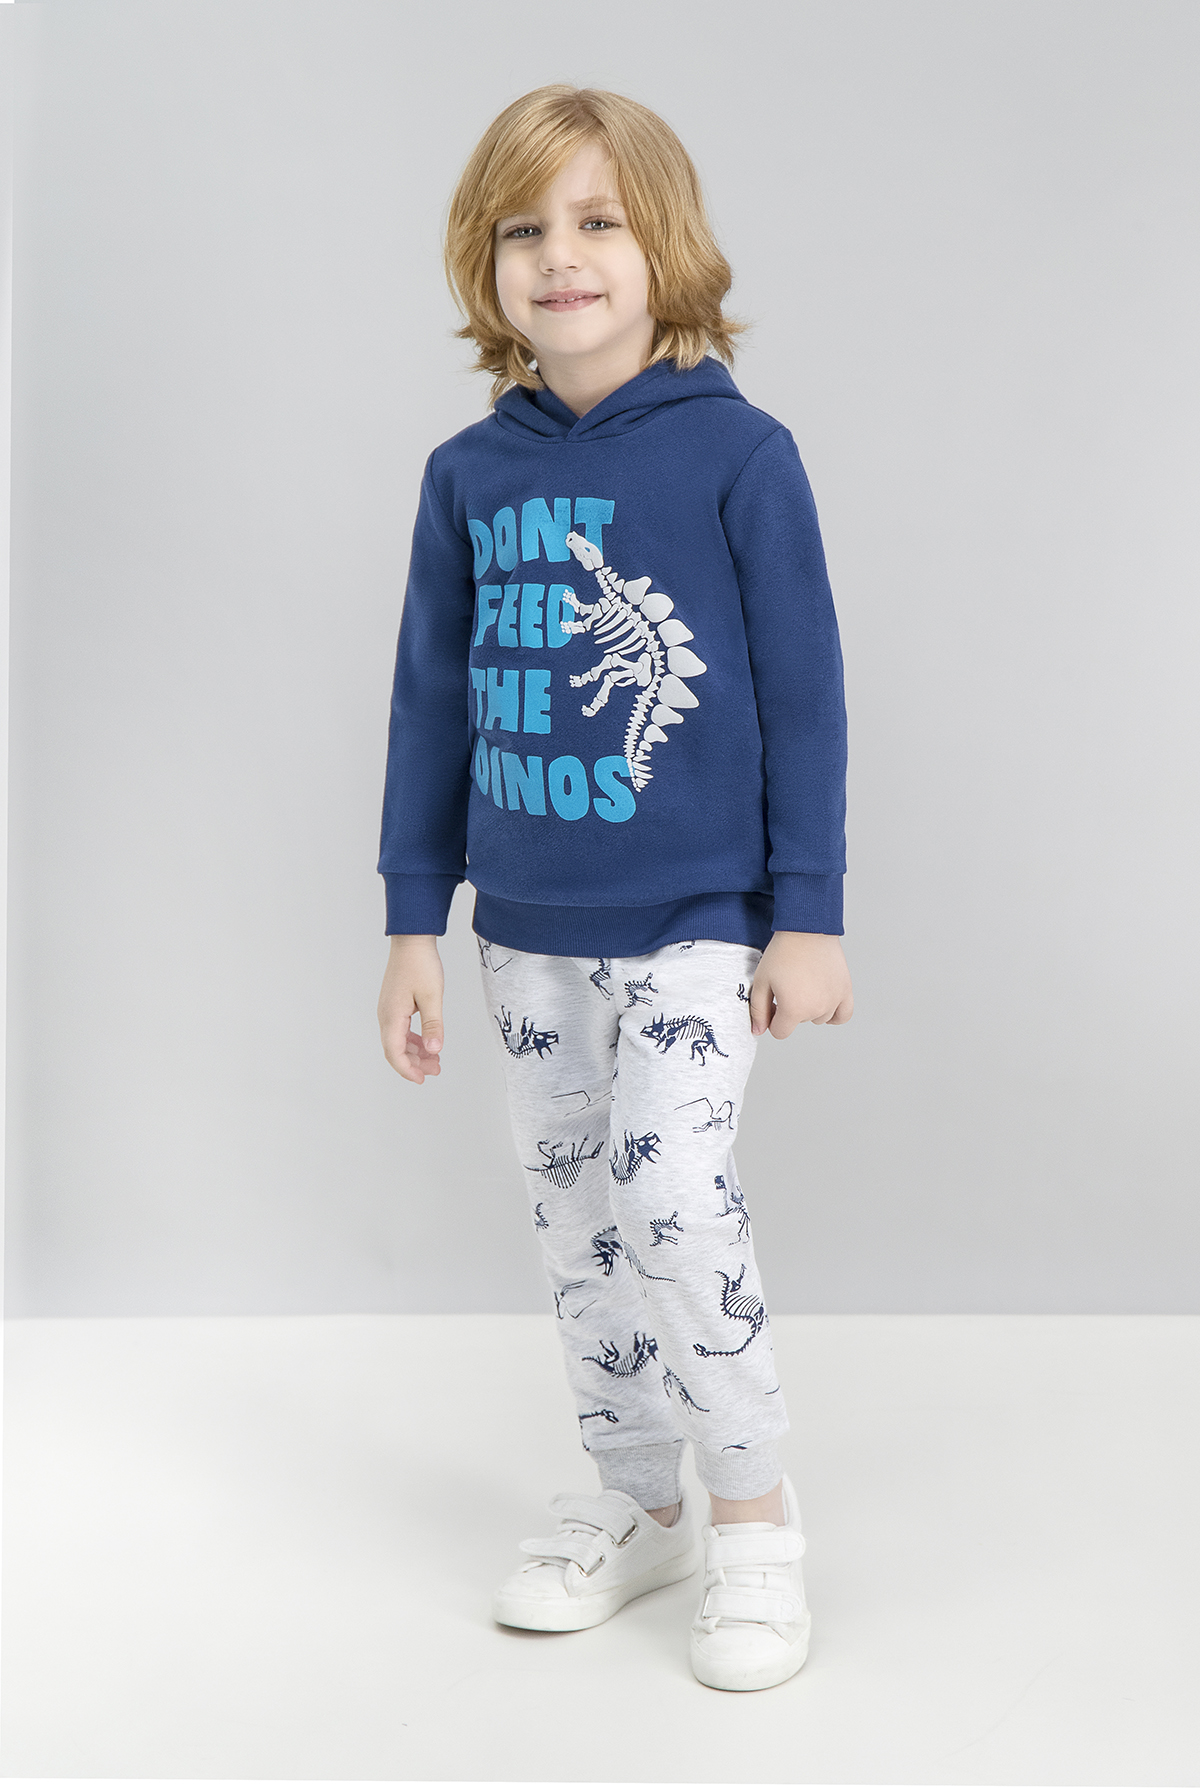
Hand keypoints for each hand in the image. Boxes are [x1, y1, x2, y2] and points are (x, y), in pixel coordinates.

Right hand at [377, 935, 444, 1083]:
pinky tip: (428, 1043)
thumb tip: (434, 1050)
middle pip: (395, 1049)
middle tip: (435, 1070)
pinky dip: (414, 1040)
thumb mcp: (432, 997)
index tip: (421, 1079)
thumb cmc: (420, 964)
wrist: (412, 941)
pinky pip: (401, 1029)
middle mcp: (386, 1015)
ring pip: (398, 1040)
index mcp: (391, 1016)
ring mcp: (389, 1010)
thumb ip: (433, 1025)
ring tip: (435, 1060)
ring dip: (415, 1052)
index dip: (407, 1069)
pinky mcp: (394, 1004)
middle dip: (414, 1064)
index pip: (394, 1053)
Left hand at [749, 931, 852, 1037]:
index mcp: (794, 1009)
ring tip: (805, 984)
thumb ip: (758, 1010)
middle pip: (800, 1023)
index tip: (773, 1002)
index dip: (772, 1018)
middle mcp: (816, 1009)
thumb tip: (758, 1031)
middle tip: (788, 984)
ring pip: (819, 1018)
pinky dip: (834, 1013)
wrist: (806, 929)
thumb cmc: (782, 952)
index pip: (780, 1032)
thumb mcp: (761, 981)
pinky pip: (843, 1015)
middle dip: (791, 1009)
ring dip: (811, 1008)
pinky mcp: (845, 990)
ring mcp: (834, 1000)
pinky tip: (824, 1001)